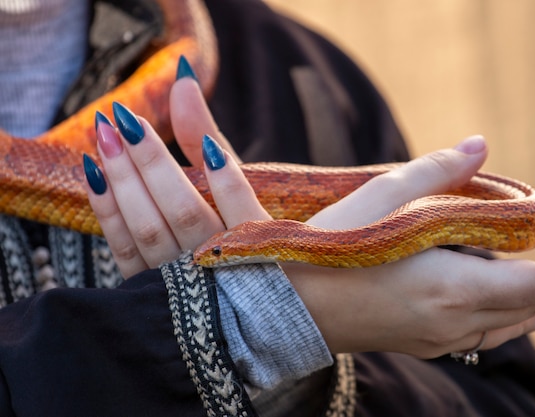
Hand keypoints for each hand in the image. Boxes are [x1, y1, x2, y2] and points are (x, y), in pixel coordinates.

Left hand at [84, 77, 267, 277]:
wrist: (217, 278)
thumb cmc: (225, 218)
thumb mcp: (227, 175)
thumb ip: (206, 130)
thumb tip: (182, 78)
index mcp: (254, 239)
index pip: (238, 204)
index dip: (222, 175)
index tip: (205, 144)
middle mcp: (219, 263)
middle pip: (184, 213)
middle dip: (151, 163)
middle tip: (123, 120)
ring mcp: (182, 280)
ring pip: (150, 230)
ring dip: (124, 182)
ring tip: (105, 136)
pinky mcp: (150, 287)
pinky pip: (124, 251)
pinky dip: (107, 212)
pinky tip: (94, 173)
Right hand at [283, 136, 534, 356]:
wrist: (288, 307)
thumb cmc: (328, 250)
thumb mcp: (378, 199)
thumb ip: (434, 172)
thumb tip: (479, 147)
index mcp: (448, 289)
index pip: (533, 282)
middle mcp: (451, 322)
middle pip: (529, 308)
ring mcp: (436, 338)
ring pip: (510, 329)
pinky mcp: (420, 342)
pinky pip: (483, 338)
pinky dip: (513, 323)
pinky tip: (514, 316)